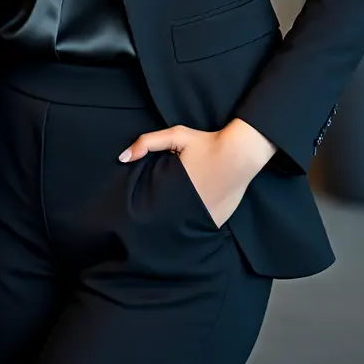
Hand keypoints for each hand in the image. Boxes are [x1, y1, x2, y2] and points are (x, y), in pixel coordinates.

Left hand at [118, 124, 252, 228]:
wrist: (241, 153)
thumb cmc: (206, 143)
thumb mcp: (176, 135)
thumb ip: (147, 142)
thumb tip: (122, 158)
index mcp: (175, 187)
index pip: (153, 205)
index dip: (146, 207)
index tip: (140, 209)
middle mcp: (189, 206)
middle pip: (166, 218)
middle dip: (159, 217)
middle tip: (153, 216)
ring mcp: (205, 216)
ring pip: (183, 226)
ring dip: (176, 224)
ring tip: (168, 221)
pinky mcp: (217, 221)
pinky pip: (200, 228)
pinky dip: (194, 226)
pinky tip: (187, 222)